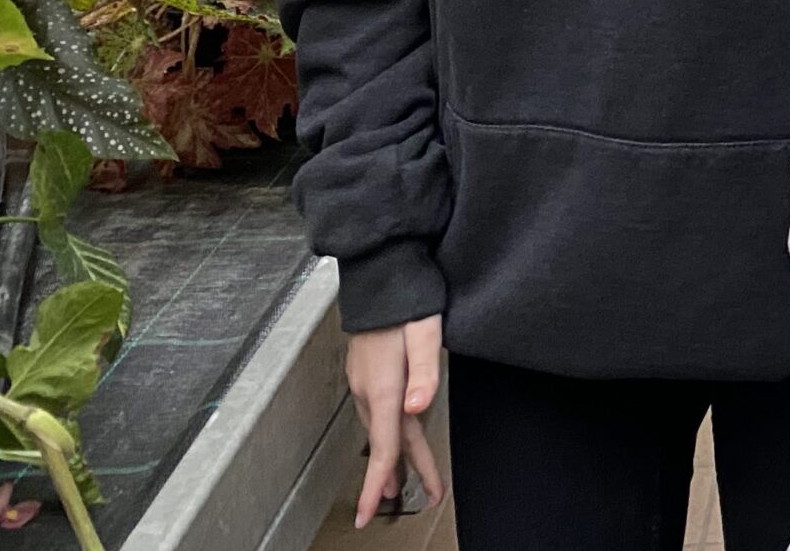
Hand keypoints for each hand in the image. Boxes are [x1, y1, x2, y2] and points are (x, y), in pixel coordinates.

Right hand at [345, 316, 444, 526]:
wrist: (381, 274)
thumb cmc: (405, 300)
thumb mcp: (424, 332)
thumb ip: (424, 372)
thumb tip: (417, 409)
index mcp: (383, 386)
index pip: (383, 446)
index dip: (378, 483)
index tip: (368, 513)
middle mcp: (369, 389)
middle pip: (388, 443)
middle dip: (399, 476)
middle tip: (420, 499)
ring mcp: (365, 381)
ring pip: (382, 429)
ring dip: (394, 458)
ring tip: (400, 485)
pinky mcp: (367, 373)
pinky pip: (378, 414)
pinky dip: (388, 434)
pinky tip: (393, 439)